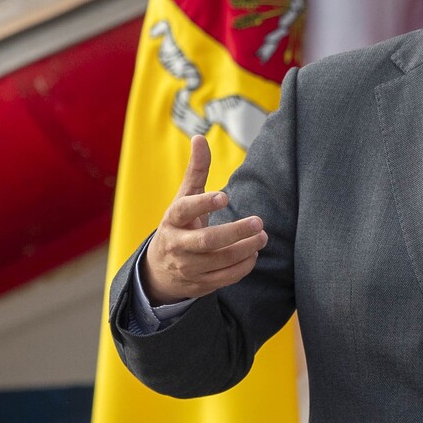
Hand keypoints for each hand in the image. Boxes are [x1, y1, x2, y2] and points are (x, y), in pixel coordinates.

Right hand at [142, 135, 267, 304]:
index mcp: (172, 220)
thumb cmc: (179, 225)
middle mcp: (177, 245)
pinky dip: (242, 266)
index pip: (185, 210)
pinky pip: (225, 277)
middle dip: (235, 232)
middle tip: (259, 222)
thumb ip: (195, 171)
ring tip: (262, 237)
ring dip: (245, 249)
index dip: (203, 203)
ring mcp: (188, 267)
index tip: (225, 196)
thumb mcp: (183, 198)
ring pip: (220, 261)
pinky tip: (253, 253)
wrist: (160, 271)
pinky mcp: (199, 284)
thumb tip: (200, 137)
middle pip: (208, 241)